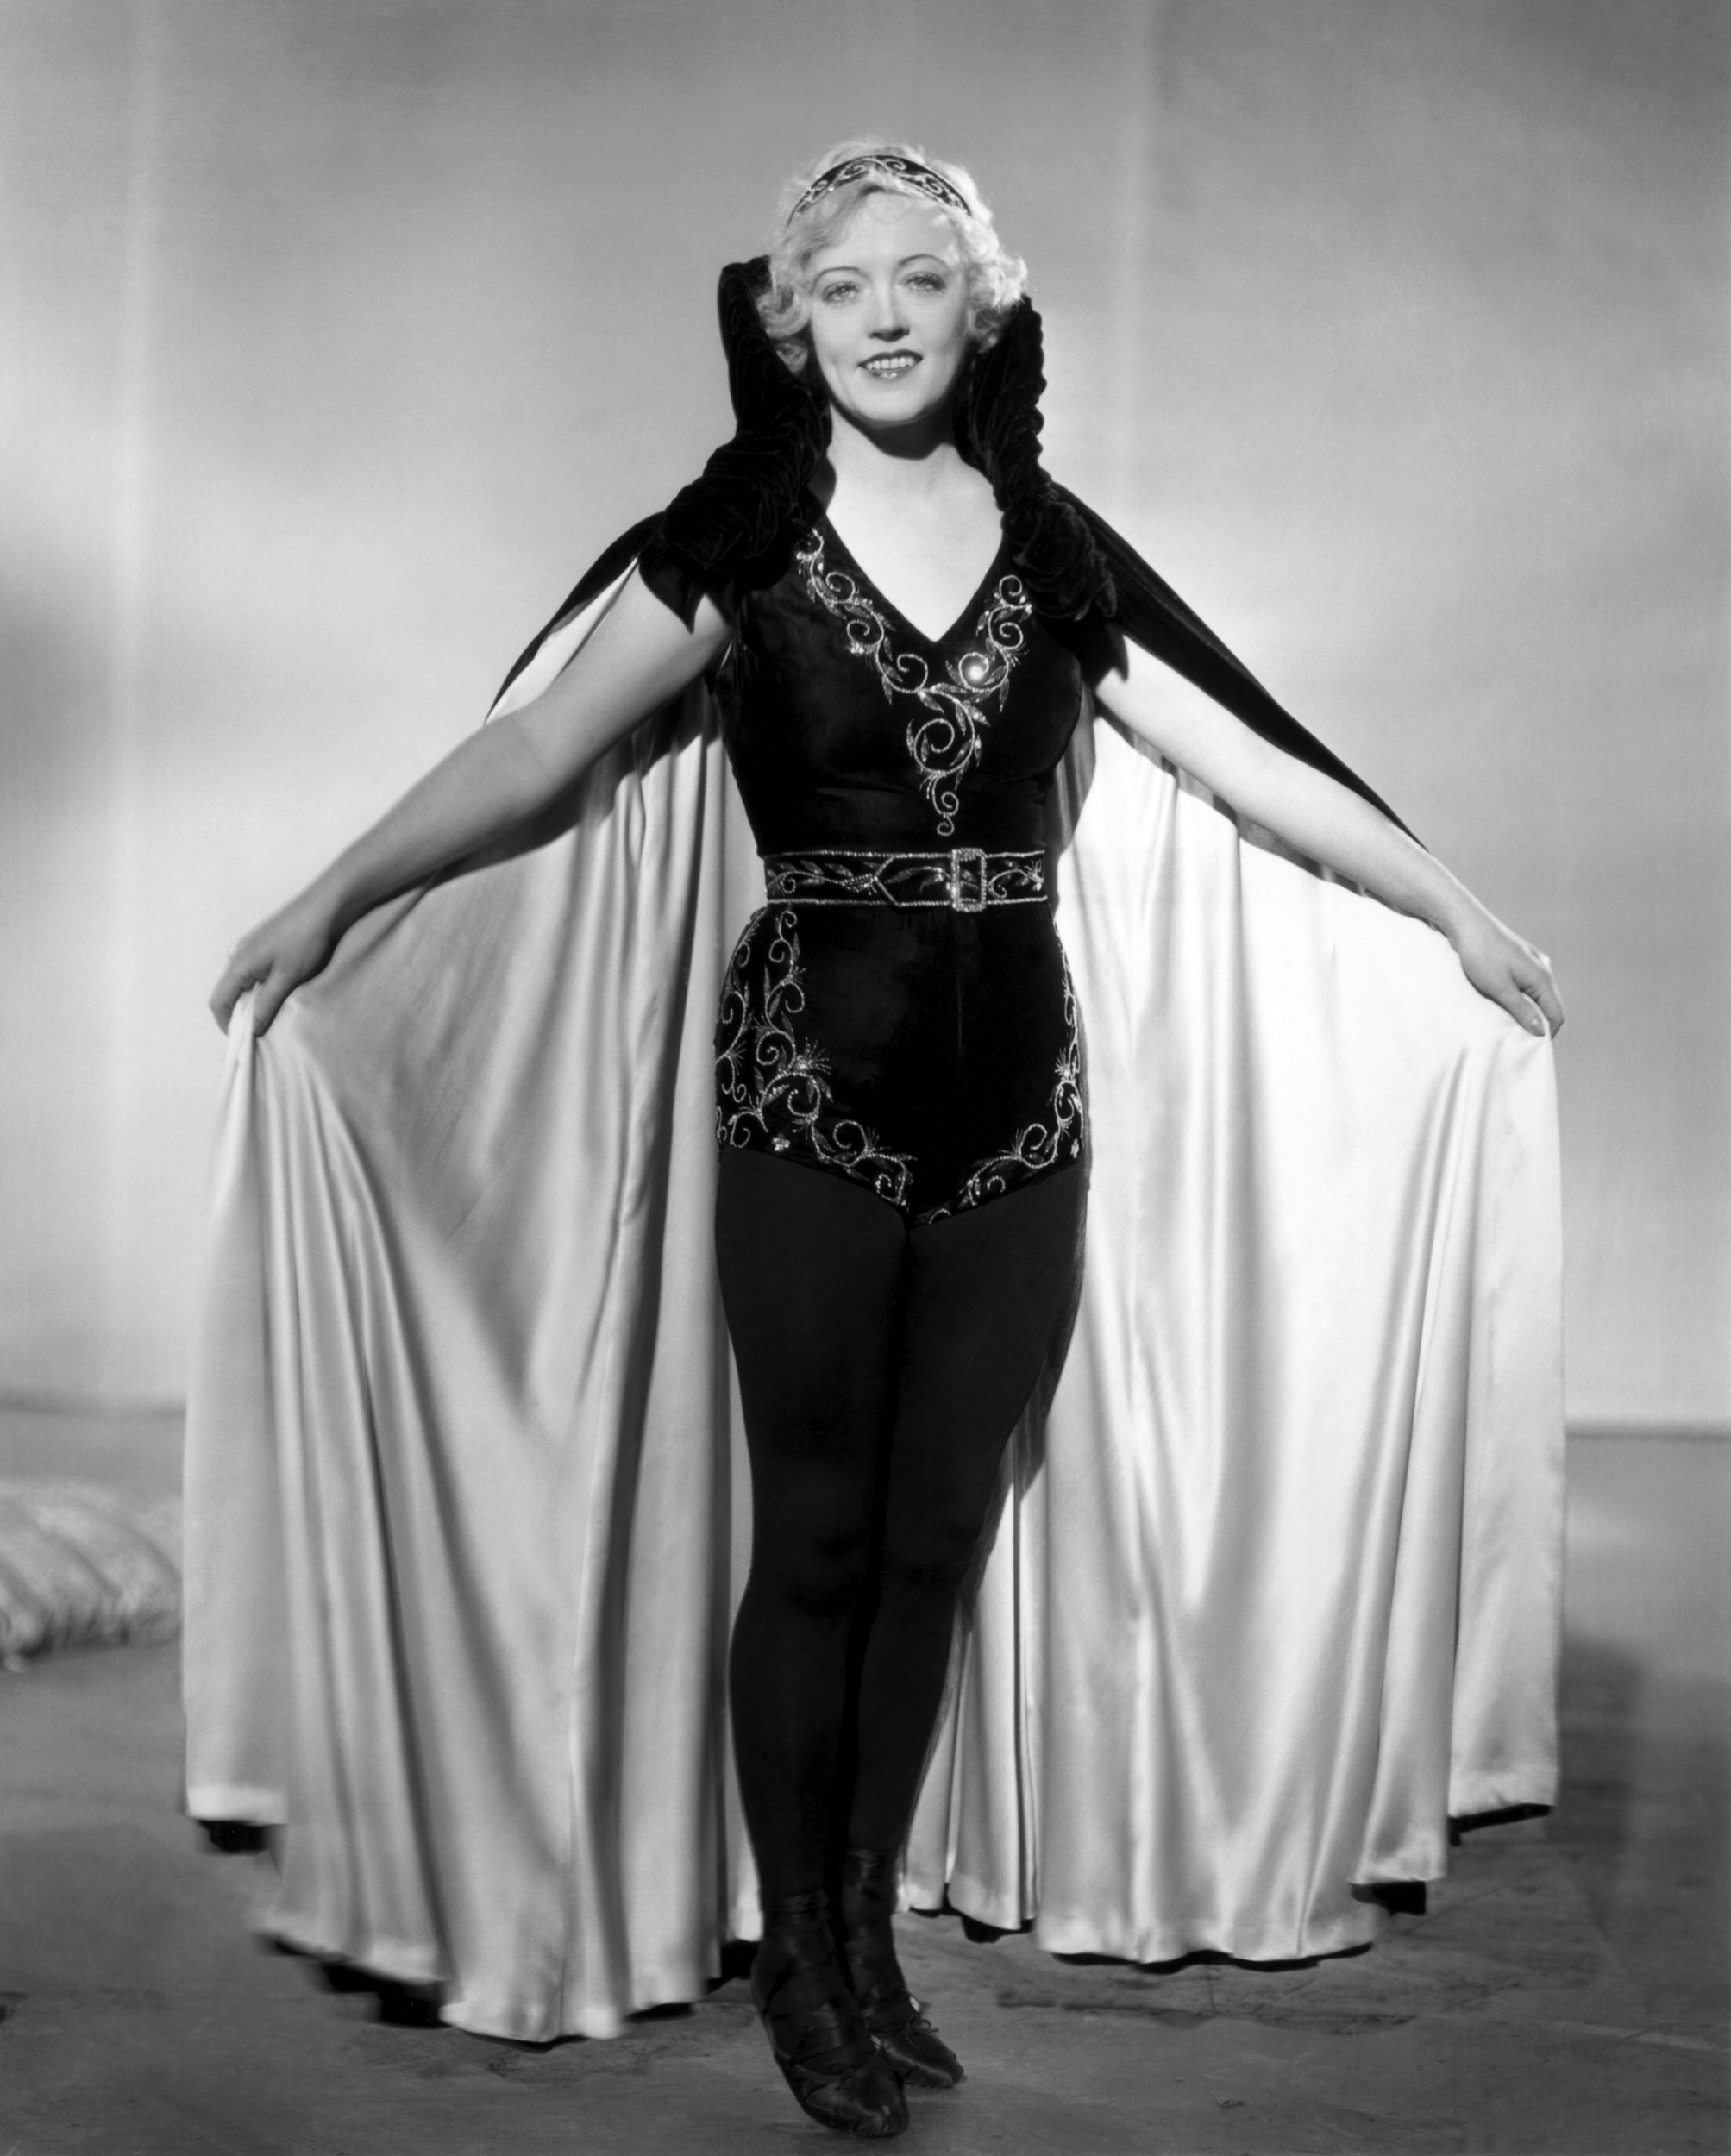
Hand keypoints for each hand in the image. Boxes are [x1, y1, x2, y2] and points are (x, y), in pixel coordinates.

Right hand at [209, 888, 341, 1035]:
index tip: (246, 1041)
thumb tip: (252, 1030)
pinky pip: (253, 973)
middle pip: (228, 994)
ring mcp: (249, 948)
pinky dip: (261, 988)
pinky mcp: (264, 945)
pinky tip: (281, 993)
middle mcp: (237, 955)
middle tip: (263, 1032)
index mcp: (237, 964)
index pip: (218, 1003)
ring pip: (242, 984)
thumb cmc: (306, 941)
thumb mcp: (287, 979)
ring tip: (275, 1014)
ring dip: (254, 1002)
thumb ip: (266, 1005)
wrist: (326, 906)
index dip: (228, 1025)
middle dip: (242, 1015)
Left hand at [1447, 904, 1563, 1037]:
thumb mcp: (1499, 988)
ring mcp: (1531, 961)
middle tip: (1519, 1040)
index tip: (1530, 1049)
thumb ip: (1521, 1010)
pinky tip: (1505, 1001)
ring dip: (1529, 1009)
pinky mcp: (1519, 956)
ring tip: (1510, 1023)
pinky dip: (1521, 996)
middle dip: (1539, 1023)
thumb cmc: (1480, 955)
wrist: (1465, 922)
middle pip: (1550, 1004)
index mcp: (1542, 978)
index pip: (1557, 1014)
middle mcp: (1543, 968)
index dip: (1547, 1034)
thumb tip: (1541, 1031)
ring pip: (1538, 993)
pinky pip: (1527, 983)